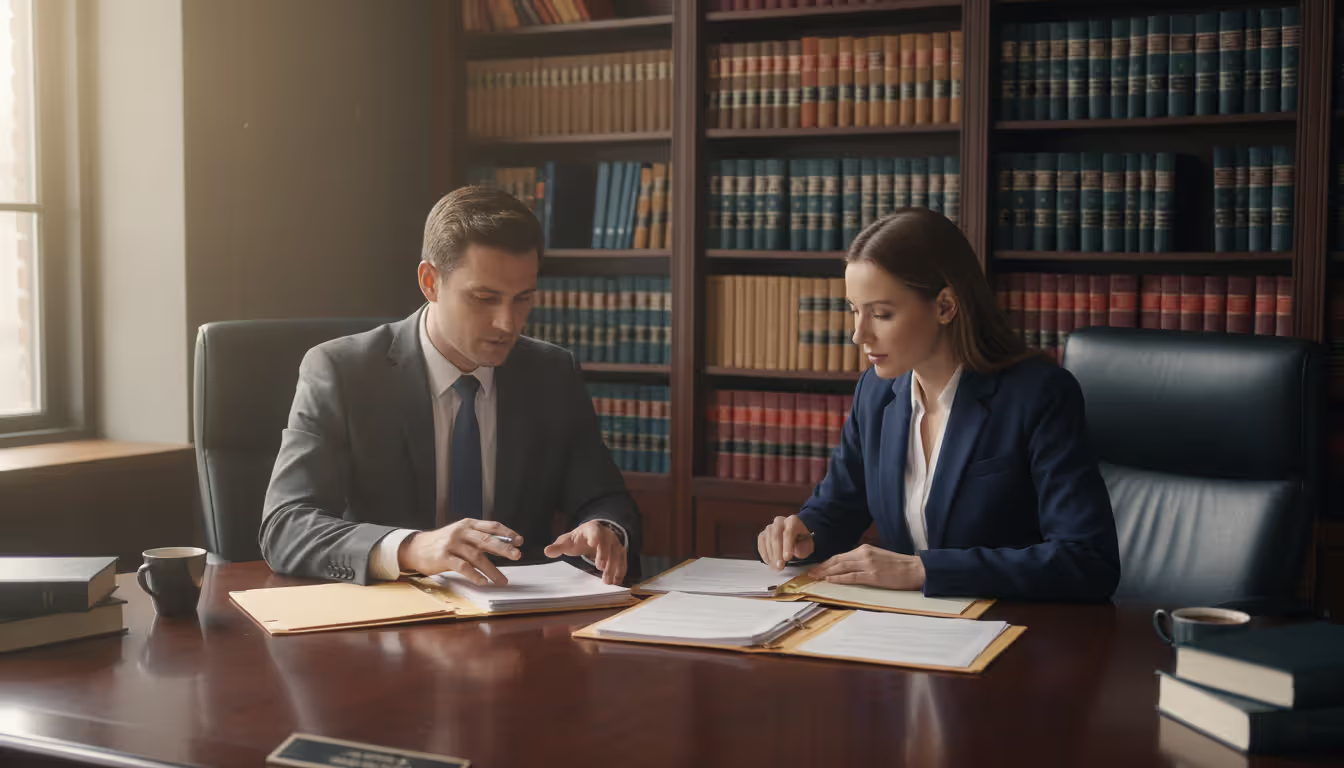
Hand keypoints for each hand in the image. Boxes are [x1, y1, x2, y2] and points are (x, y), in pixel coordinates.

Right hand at [399, 519, 522, 585]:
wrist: (416, 548)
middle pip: (486, 540)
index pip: (492, 526)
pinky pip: (462, 567)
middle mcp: (461, 532)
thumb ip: (480, 539)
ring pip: (476, 556)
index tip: (519, 541)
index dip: (507, 533)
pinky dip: (474, 575)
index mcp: (468, 524)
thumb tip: (505, 545)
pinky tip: (483, 582)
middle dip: (504, 548)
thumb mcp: (461, 535)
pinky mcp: (443, 557)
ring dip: (492, 570)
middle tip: (517, 555)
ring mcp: (451, 544)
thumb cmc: (444, 543)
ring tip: (502, 580)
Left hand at [543, 521, 626, 584]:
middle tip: (601, 569)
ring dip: (614, 567)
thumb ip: (558, 546)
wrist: (593, 534)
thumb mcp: (568, 540)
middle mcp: (606, 535)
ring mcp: (614, 542)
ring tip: (608, 581)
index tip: (595, 547)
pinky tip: (617, 581)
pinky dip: (621, 570)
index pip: (596, 533)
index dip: (597, 540)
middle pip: (608, 545)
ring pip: (617, 554)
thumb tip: (547, 551)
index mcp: (592, 530)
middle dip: (606, 557)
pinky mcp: (619, 551)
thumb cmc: (579, 538)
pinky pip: (622, 560)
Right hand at [757, 515, 813, 569]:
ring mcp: (769, 527)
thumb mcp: (808, 544)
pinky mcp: (763, 534)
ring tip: (776, 568)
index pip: (788, 533)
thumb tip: (796, 551)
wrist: (795, 535)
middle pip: (776, 537)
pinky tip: (770, 562)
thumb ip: (804, 547)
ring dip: (771, 556)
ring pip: (767, 541)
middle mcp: (779, 522)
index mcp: (793, 521)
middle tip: (780, 566)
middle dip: (777, 554)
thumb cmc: (802, 540)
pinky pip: (761, 544)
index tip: (787, 558)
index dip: (787, 546)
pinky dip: (765, 554)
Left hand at [807, 544, 925, 589]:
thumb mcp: (877, 557)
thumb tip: (848, 566)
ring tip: (815, 577)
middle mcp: (864, 554)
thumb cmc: (897, 565)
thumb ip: (863, 559)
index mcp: (864, 549)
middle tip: (810, 573)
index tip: (816, 567)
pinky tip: (830, 580)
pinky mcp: (873, 576)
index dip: (826, 562)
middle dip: (822, 567)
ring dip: (826, 572)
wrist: (914, 569)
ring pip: (841, 567)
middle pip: (837, 560)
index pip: (840, 555)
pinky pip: (851, 577)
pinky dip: (839, 578)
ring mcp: (868, 565)